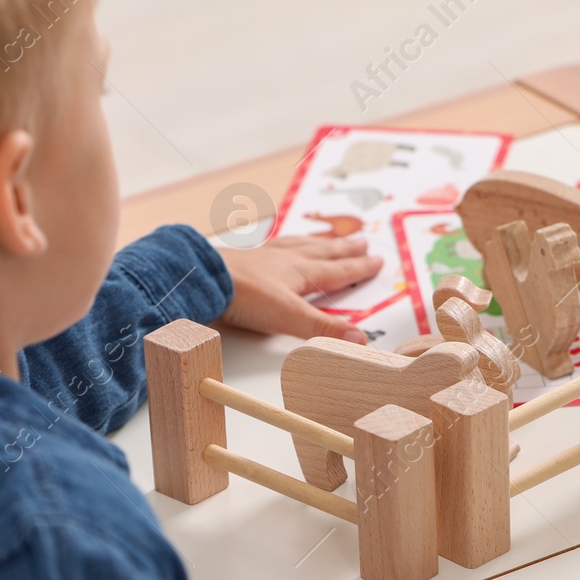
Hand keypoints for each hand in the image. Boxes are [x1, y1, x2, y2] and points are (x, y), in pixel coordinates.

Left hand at [218, 235, 381, 343]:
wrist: (202, 278)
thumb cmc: (243, 295)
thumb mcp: (289, 316)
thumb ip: (323, 329)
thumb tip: (360, 341)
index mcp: (301, 273)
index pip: (338, 270)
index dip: (359, 267)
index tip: (377, 260)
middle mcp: (286, 260)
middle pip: (322, 252)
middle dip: (344, 249)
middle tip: (361, 240)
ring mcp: (263, 258)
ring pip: (298, 245)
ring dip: (316, 242)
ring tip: (326, 238)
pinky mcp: (242, 260)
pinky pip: (271, 247)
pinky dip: (282, 245)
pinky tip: (277, 247)